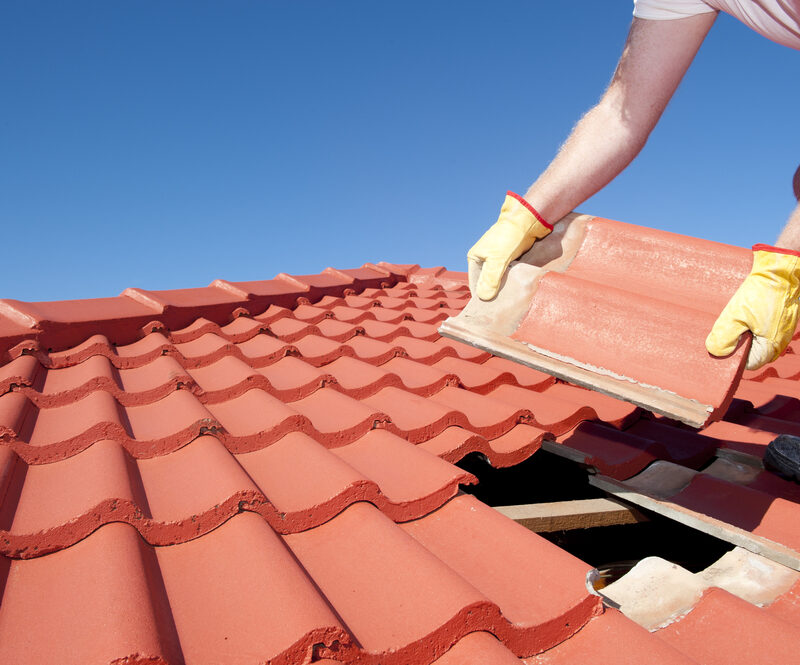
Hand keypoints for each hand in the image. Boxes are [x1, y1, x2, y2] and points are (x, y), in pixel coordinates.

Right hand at [467, 192, 551, 300]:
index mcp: (475, 258)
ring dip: (504, 289)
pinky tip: (517, 291)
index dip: (482, 296)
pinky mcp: (510, 259)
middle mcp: (484, 259)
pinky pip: (509, 275)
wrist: (529, 220)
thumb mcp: (498, 259)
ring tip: (510, 302)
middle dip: (494, 294)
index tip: (491, 310)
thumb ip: (490, 279)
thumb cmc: (510, 237)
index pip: (475, 283)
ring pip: (499, 280)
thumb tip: (483, 297)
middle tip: (503, 308)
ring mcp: (497, 260)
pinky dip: (512, 282)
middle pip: (487, 283)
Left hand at [706, 244, 799, 369]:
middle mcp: (778, 343)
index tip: (722, 345)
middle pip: (752, 354)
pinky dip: (751, 327)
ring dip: (743, 334)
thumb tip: (716, 352)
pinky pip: (761, 331)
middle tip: (725, 330)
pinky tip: (743, 316)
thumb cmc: (760, 294)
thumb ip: (724, 336)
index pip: (748, 364)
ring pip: (756, 342)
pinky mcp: (779, 322)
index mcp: (770, 346)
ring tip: (735, 320)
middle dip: (737, 345)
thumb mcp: (735, 315)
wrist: (778, 273)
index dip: (733, 358)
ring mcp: (780, 332)